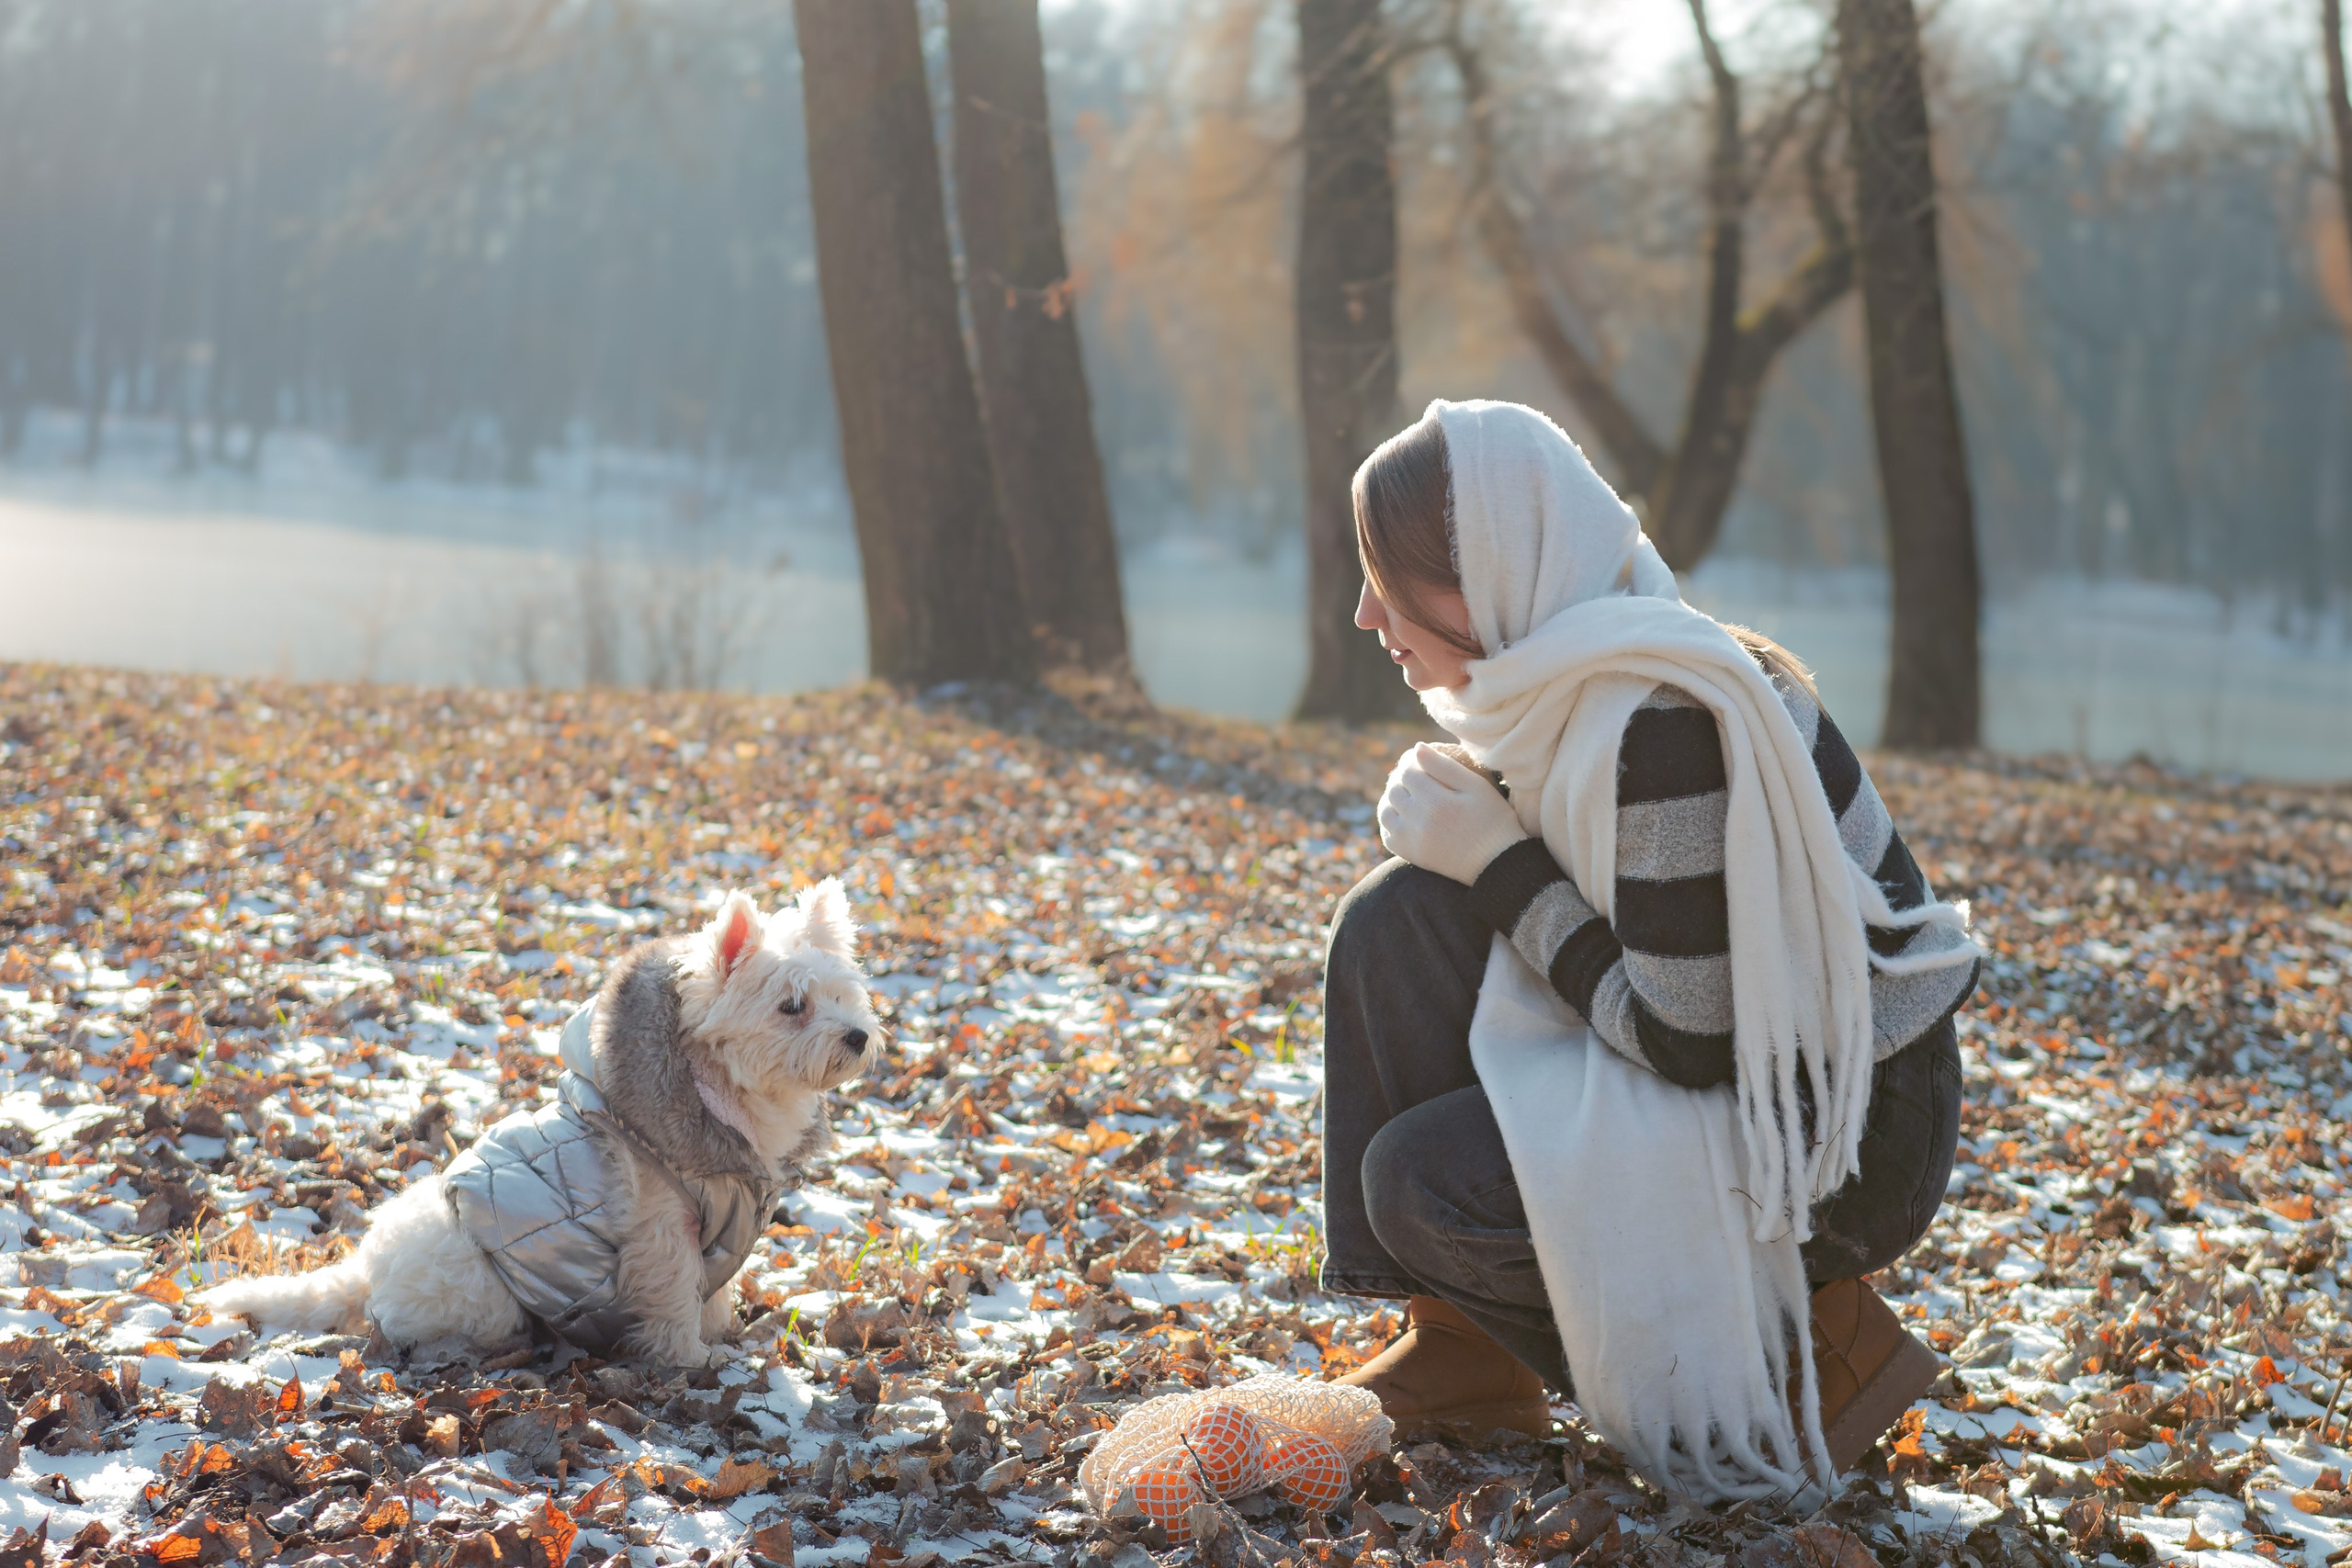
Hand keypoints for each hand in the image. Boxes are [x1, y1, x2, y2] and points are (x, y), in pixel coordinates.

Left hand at [1376, 743, 1528, 885]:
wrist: (1496, 862)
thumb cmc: (1492, 819)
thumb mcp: (1476, 787)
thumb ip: (1445, 766)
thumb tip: (1417, 747)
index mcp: (1437, 802)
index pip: (1407, 772)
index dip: (1408, 760)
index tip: (1415, 756)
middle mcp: (1419, 822)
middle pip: (1394, 790)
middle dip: (1400, 777)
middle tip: (1412, 772)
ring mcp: (1412, 841)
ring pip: (1385, 811)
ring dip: (1391, 798)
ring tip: (1407, 791)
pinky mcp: (1410, 855)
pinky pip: (1387, 834)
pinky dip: (1390, 820)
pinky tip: (1403, 813)